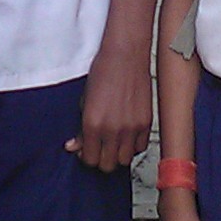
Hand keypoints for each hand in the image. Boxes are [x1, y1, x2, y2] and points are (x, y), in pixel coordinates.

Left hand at [69, 40, 154, 176]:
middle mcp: (113, 129)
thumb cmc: (103, 72)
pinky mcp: (146, 122)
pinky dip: (133, 145)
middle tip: (100, 148)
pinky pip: (140, 147)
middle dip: (102, 159)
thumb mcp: (84, 101)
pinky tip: (127, 134)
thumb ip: (80, 128)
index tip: (87, 150)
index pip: (90, 159)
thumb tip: (73, 147)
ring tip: (114, 142)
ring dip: (118, 154)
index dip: (87, 156)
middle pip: (108, 165)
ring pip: (125, 160)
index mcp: (93, 124)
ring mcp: (132, 128)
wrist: (126, 55)